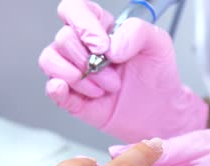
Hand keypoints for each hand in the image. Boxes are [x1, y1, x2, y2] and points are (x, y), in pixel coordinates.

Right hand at [38, 0, 207, 142]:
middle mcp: (83, 47)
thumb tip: (109, 47)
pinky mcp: (72, 96)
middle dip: (89, 61)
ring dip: (78, 77)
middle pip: (63, 39)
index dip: (83, 24)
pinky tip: (73, 91)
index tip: (102, 46)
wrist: (159, 111)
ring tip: (103, 89)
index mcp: (100, 27)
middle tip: (113, 76)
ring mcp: (75, 71)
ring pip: (50, 60)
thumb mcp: (158, 43)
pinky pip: (51, 88)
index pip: (74, 9)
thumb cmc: (156, 74)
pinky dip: (57, 90)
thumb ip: (136, 31)